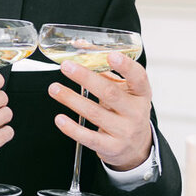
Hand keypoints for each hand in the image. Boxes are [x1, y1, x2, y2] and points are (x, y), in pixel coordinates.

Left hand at [48, 53, 152, 170]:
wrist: (136, 147)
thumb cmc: (126, 112)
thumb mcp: (123, 92)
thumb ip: (105, 71)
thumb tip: (81, 48)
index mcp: (141, 94)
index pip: (138, 77)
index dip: (125, 66)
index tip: (111, 55)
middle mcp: (136, 112)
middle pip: (110, 93)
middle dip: (86, 78)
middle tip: (67, 67)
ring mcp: (124, 131)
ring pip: (94, 113)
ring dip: (71, 99)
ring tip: (54, 89)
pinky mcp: (111, 147)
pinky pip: (88, 137)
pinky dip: (72, 128)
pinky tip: (60, 118)